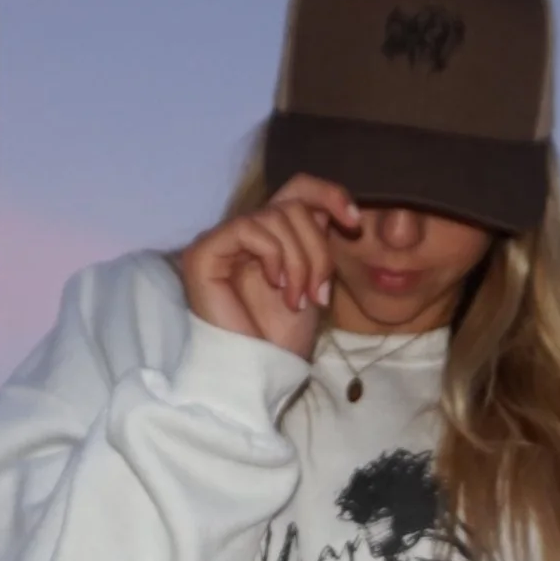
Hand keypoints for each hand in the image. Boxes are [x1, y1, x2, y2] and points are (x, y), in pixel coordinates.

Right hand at [178, 174, 359, 359]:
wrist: (262, 371)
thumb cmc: (284, 337)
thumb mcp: (315, 281)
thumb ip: (317, 241)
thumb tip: (340, 206)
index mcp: (272, 236)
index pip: (298, 189)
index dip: (329, 194)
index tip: (355, 222)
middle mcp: (245, 233)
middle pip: (294, 205)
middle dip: (317, 250)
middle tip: (319, 295)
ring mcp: (222, 241)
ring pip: (276, 216)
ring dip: (299, 262)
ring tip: (298, 301)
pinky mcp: (204, 252)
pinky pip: (248, 227)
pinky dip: (272, 255)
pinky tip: (276, 286)